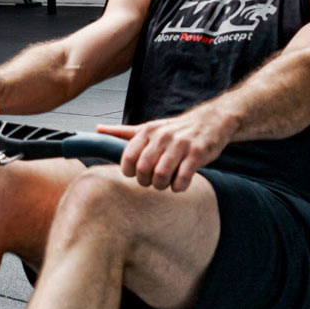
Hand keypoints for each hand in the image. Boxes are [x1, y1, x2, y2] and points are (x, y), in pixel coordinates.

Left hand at [97, 106, 234, 191]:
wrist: (211, 121)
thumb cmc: (175, 130)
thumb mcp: (149, 128)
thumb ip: (123, 132)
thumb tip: (98, 129)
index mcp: (147, 131)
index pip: (127, 158)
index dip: (129, 172)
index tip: (136, 174)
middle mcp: (162, 137)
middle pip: (143, 169)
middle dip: (145, 181)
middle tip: (152, 181)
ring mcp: (180, 144)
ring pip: (161, 175)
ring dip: (161, 185)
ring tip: (165, 183)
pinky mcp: (198, 153)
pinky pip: (182, 178)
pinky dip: (178, 187)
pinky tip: (179, 184)